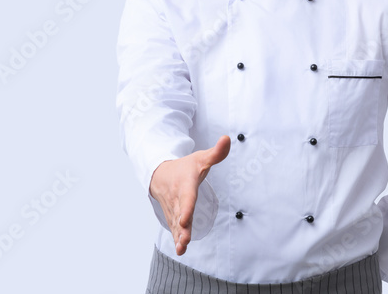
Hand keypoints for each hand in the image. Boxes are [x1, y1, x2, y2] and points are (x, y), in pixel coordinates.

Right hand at [149, 135, 230, 254]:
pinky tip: (180, 250)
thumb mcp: (200, 158)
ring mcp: (173, 209)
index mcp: (185, 185)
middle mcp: (177, 199)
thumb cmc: (184, 167)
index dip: (186, 208)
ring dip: (179, 237)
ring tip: (182, 248)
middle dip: (182, 228)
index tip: (184, 219)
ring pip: (175, 224)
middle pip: (180, 214)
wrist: (159, 173)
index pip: (187, 197)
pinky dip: (176, 238)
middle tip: (185, 240)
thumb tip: (228, 139)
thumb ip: (216, 153)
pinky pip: (173, 228)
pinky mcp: (172, 216)